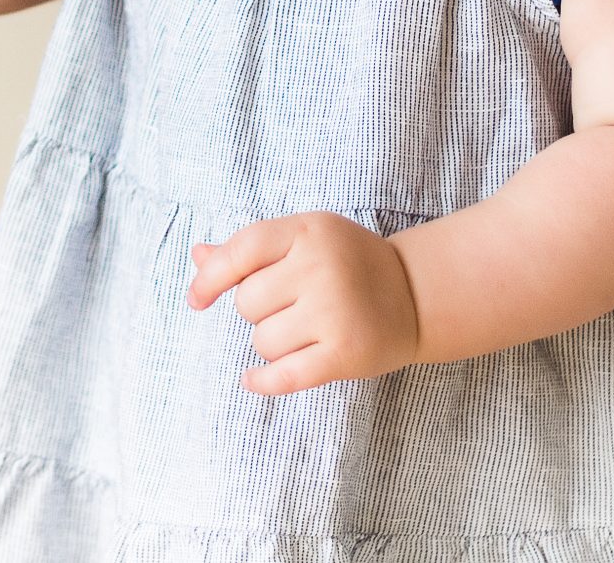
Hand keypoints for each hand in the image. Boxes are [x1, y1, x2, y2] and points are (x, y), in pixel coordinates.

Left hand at [186, 211, 422, 396]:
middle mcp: (321, 268)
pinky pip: (285, 376)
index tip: (197, 301)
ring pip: (262, 340)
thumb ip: (251, 250)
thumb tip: (197, 257)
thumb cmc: (347, 263)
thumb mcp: (304, 239)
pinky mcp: (346, 353)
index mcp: (307, 232)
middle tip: (293, 305)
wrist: (416, 294)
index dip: (210, 278)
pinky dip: (263, 382)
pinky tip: (252, 379)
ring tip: (305, 330)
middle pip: (247, 302)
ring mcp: (334, 312)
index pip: (241, 251)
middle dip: (259, 310)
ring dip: (273, 342)